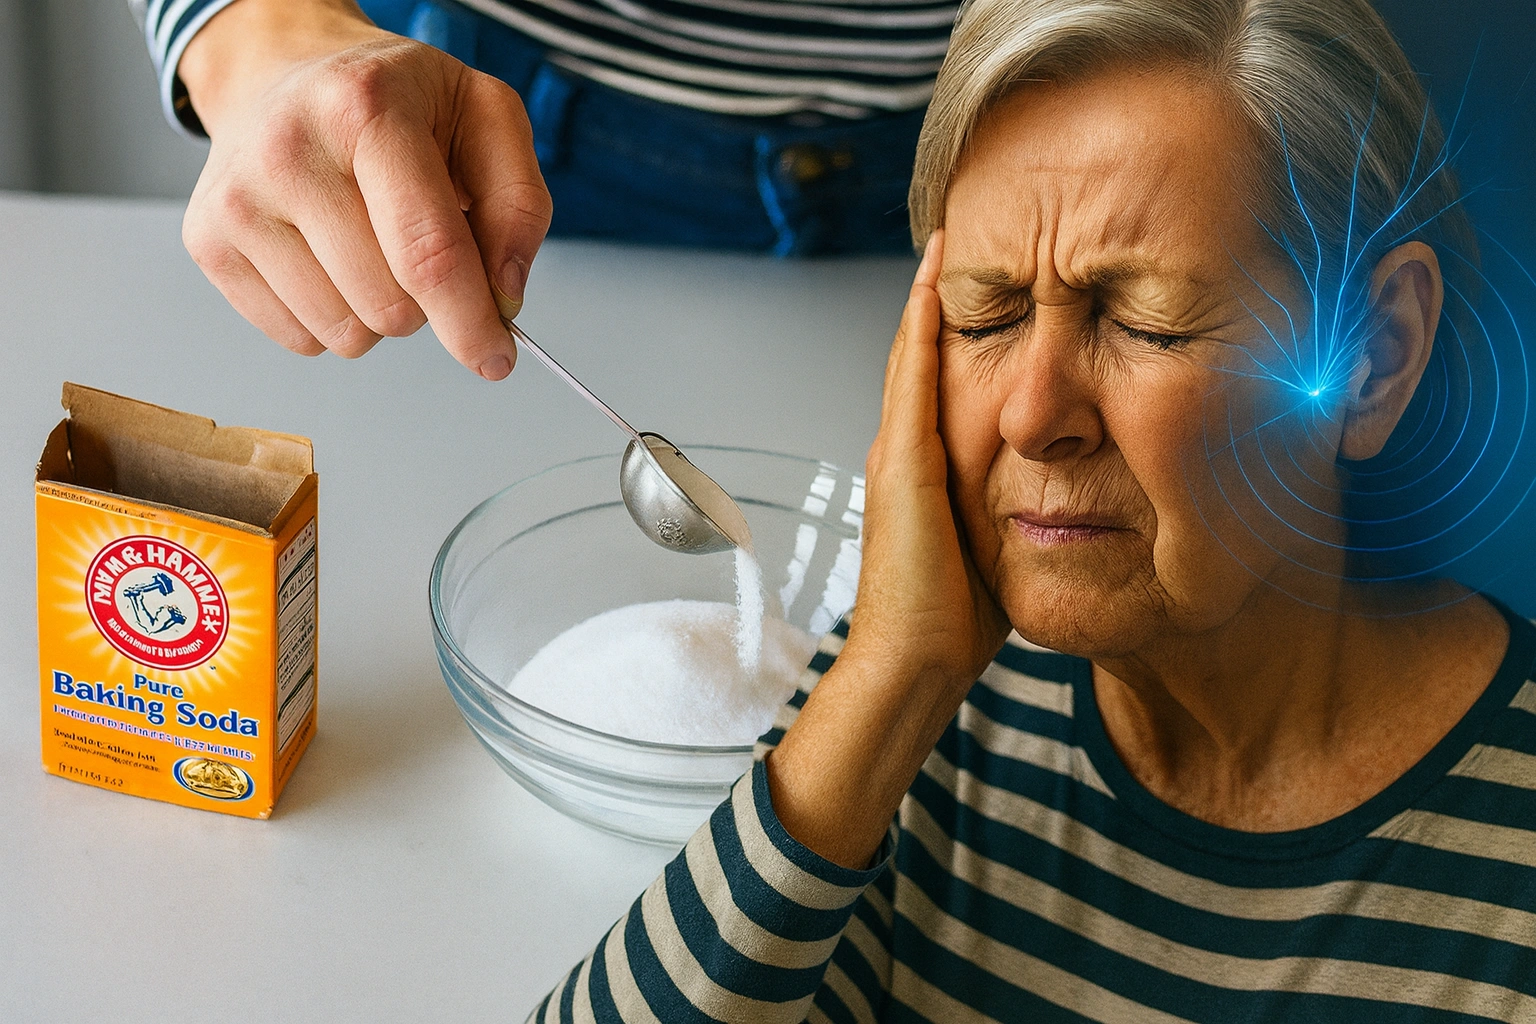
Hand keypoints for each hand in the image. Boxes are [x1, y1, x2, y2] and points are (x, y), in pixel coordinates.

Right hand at [178, 0, 550, 378]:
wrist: (287, 73)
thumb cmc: (396, 102)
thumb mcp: (486, 117)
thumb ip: (519, 206)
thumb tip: (503, 296)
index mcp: (366, 109)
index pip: (427, 251)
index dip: (469, 322)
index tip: (495, 359)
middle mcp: (288, 150)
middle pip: (388, 305)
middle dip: (426, 303)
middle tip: (419, 247)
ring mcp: (238, 200)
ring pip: (344, 332)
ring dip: (378, 313)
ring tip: (370, 244)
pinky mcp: (208, 242)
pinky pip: (301, 339)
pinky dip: (332, 317)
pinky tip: (329, 257)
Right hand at [765, 231, 1010, 867]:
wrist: (915, 663)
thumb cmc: (958, 622)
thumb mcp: (999, 546)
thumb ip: (1020, 509)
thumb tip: (1073, 493)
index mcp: (924, 470)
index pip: (941, 383)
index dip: (955, 330)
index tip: (988, 282)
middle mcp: (901, 449)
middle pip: (924, 356)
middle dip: (941, 298)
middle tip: (966, 233)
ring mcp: (895, 451)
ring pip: (914, 353)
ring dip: (929, 295)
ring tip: (949, 237)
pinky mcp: (902, 462)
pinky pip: (913, 374)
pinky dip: (920, 321)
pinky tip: (935, 276)